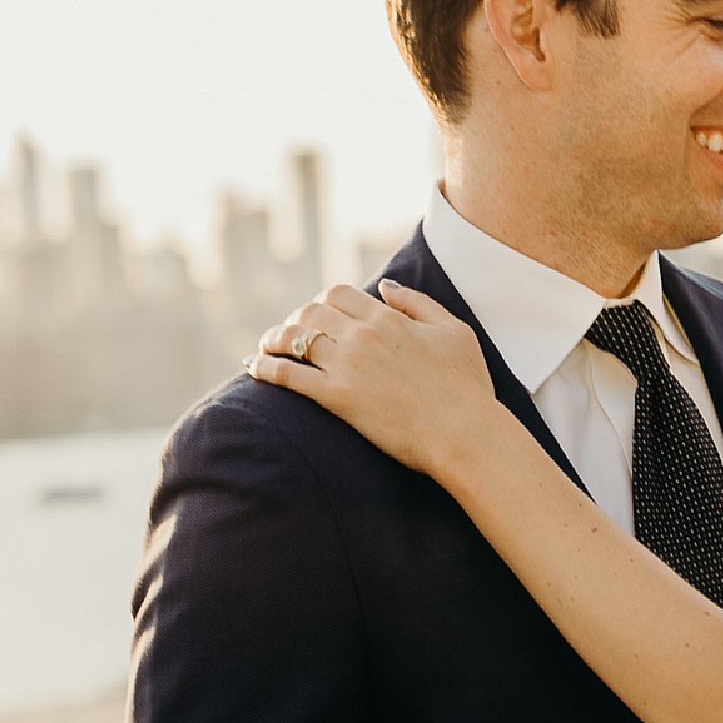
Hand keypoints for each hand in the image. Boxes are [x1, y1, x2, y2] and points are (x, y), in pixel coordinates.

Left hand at [246, 281, 502, 479]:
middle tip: (289, 333)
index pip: (339, 294)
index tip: (318, 316)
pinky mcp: (339, 398)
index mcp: (388, 318)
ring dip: (274, 338)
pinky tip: (253, 368)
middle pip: (312, 311)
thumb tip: (383, 288)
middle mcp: (363, 335)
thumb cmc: (469, 388)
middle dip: (296, 319)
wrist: (466, 434)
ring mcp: (348, 366)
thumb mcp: (454, 331)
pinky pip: (290, 375)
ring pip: (295, 337)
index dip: (323, 302)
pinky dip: (266, 367)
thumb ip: (417, 303)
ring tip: (264, 347)